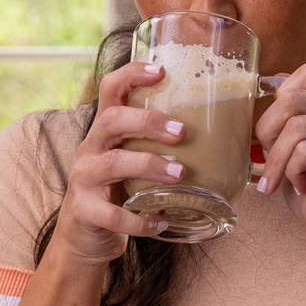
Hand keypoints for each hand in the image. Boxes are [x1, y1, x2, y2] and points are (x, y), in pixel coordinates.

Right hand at [53, 61, 186, 265]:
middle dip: (148, 122)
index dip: (132, 74)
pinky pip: (113, 214)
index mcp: (106, 130)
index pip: (110, 88)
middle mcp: (91, 147)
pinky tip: (161, 221)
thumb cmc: (120, 191)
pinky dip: (139, 220)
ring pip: (114, 163)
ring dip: (150, 165)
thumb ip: (159, 146)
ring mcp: (84, 178)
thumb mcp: (134, 160)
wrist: (86, 235)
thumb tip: (221, 134)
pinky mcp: (85, 210)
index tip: (161, 70)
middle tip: (182, 132)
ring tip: (180, 173)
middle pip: (111, 120)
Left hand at [255, 65, 305, 260]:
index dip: (279, 98)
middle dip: (268, 132)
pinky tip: (305, 186)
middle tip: (271, 165)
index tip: (273, 133)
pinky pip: (304, 148)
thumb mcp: (292, 152)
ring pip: (295, 125)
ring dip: (279, 160)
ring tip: (287, 182)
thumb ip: (284, 123)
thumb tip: (262, 86)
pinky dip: (294, 171)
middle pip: (291, 98)